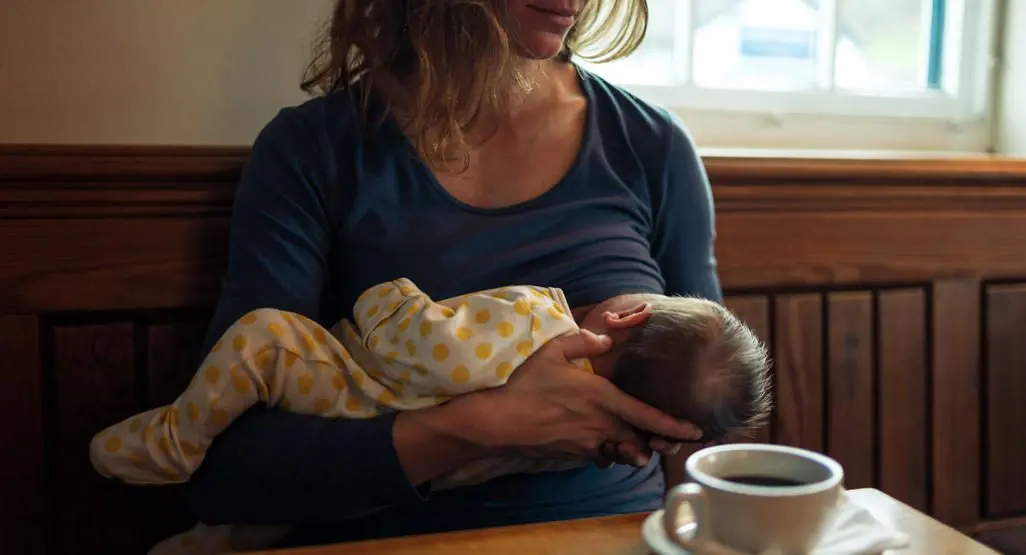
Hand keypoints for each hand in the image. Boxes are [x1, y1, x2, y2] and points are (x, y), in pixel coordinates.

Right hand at [451, 329, 701, 463]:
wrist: (495, 421)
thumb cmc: (523, 382)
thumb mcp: (552, 350)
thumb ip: (583, 341)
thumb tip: (605, 339)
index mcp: (602, 398)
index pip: (648, 416)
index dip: (675, 425)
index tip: (695, 430)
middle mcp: (600, 425)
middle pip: (640, 440)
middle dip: (656, 442)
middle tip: (668, 441)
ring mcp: (585, 444)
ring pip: (621, 452)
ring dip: (631, 449)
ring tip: (635, 444)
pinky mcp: (571, 456)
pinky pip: (598, 455)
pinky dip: (606, 451)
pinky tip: (600, 441)